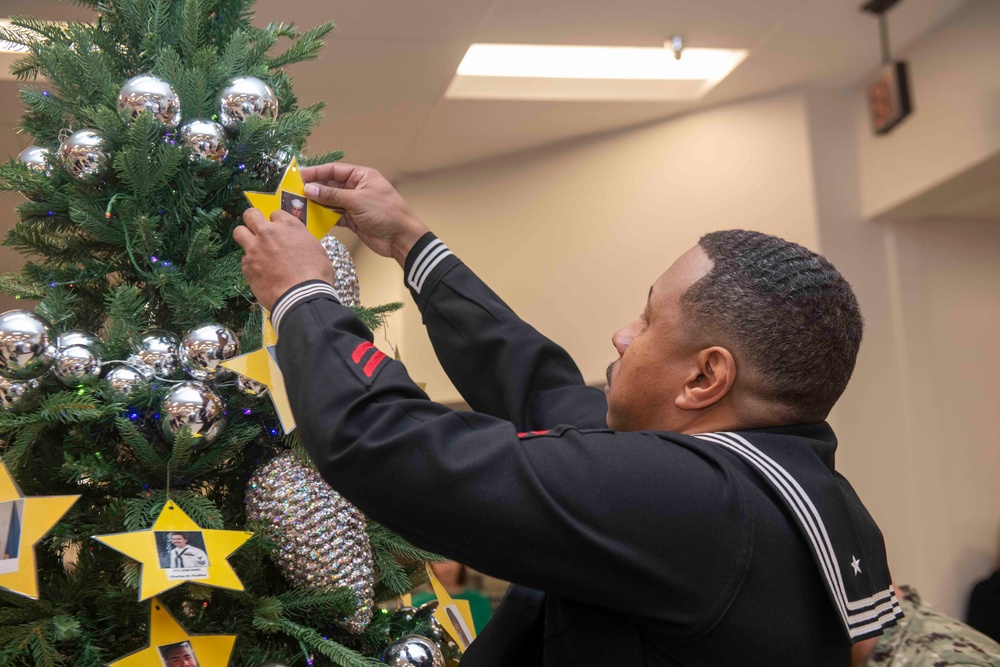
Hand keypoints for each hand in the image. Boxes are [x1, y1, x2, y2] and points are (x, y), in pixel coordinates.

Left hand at [233, 208, 334, 310]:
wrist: (302, 296)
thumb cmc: (316, 274)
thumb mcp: (316, 250)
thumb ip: (301, 241)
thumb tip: (296, 244)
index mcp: (289, 226)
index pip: (276, 213)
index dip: (277, 222)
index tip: (279, 231)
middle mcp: (269, 232)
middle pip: (251, 215)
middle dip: (253, 220)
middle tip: (258, 230)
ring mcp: (255, 248)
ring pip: (239, 232)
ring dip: (245, 237)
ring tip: (252, 247)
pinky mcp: (247, 266)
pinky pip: (244, 259)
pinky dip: (250, 263)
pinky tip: (260, 272)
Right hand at [300, 162, 428, 265]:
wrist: (401, 238)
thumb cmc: (386, 213)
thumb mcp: (357, 200)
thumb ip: (332, 195)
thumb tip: (309, 188)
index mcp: (362, 176)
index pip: (334, 170)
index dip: (316, 173)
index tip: (298, 176)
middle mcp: (357, 188)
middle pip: (330, 186)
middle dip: (314, 189)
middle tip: (293, 193)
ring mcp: (355, 205)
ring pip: (331, 202)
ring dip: (317, 204)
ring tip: (298, 206)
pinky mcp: (353, 220)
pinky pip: (334, 215)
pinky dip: (324, 217)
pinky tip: (311, 218)